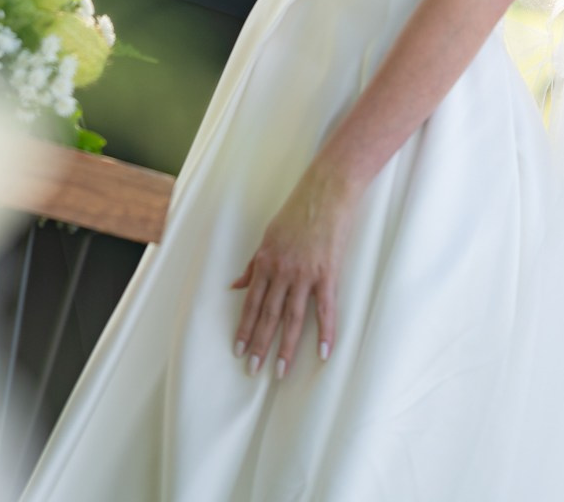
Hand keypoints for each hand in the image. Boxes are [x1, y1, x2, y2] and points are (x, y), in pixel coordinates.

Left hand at [231, 165, 357, 378]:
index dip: (244, 328)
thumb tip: (235, 286)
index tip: (238, 350)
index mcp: (266, 261)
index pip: (252, 303)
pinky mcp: (328, 273)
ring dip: (286, 347)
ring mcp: (305, 274)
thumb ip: (254, 263)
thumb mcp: (268, 234)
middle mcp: (282, 271)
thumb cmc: (298, 210)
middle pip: (269, 315)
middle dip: (259, 345)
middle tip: (252, 370)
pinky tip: (324, 352)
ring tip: (280, 372)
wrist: (327, 190)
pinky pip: (326, 309)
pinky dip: (326, 332)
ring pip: (293, 318)